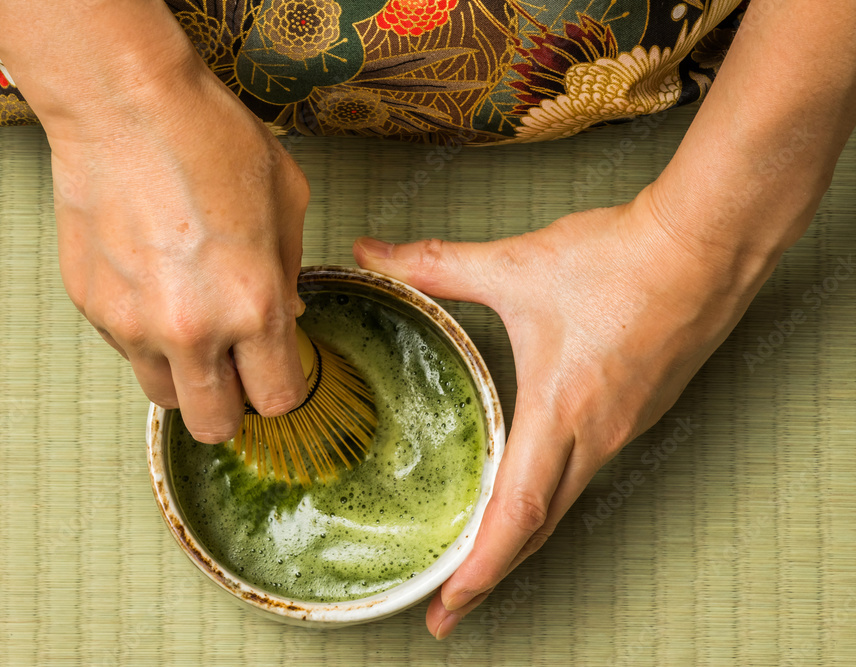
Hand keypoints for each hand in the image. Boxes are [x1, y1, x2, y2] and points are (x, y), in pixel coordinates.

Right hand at [49, 56, 310, 441]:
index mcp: (253, 306)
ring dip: (185, 376)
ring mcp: (132, 324)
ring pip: (164, 396)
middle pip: (214, 424)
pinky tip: (154, 285)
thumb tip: (285, 316)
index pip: (276, 399)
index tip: (277, 371)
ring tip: (192, 326)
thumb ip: (290, 272)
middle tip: (236, 371)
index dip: (282, 388)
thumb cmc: (210, 138)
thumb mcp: (286, 199)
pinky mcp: (91, 308)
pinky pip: (126, 349)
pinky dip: (145, 336)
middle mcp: (191, 330)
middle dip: (232, 406)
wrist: (124, 105)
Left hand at [354, 186, 779, 637]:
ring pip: (566, 503)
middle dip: (490, 577)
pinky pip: (588, 473)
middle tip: (448, 611)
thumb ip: (435, 264)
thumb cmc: (618, 260)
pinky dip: (552, 500)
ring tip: (481, 563)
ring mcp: (624, 428)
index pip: (516, 512)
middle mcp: (597, 434)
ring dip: (521, 540)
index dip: (479, 566)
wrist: (707, 244)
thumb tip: (370, 253)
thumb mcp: (514, 264)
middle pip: (540, 528)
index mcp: (562, 411)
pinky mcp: (640, 411)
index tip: (447, 605)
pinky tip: (532, 491)